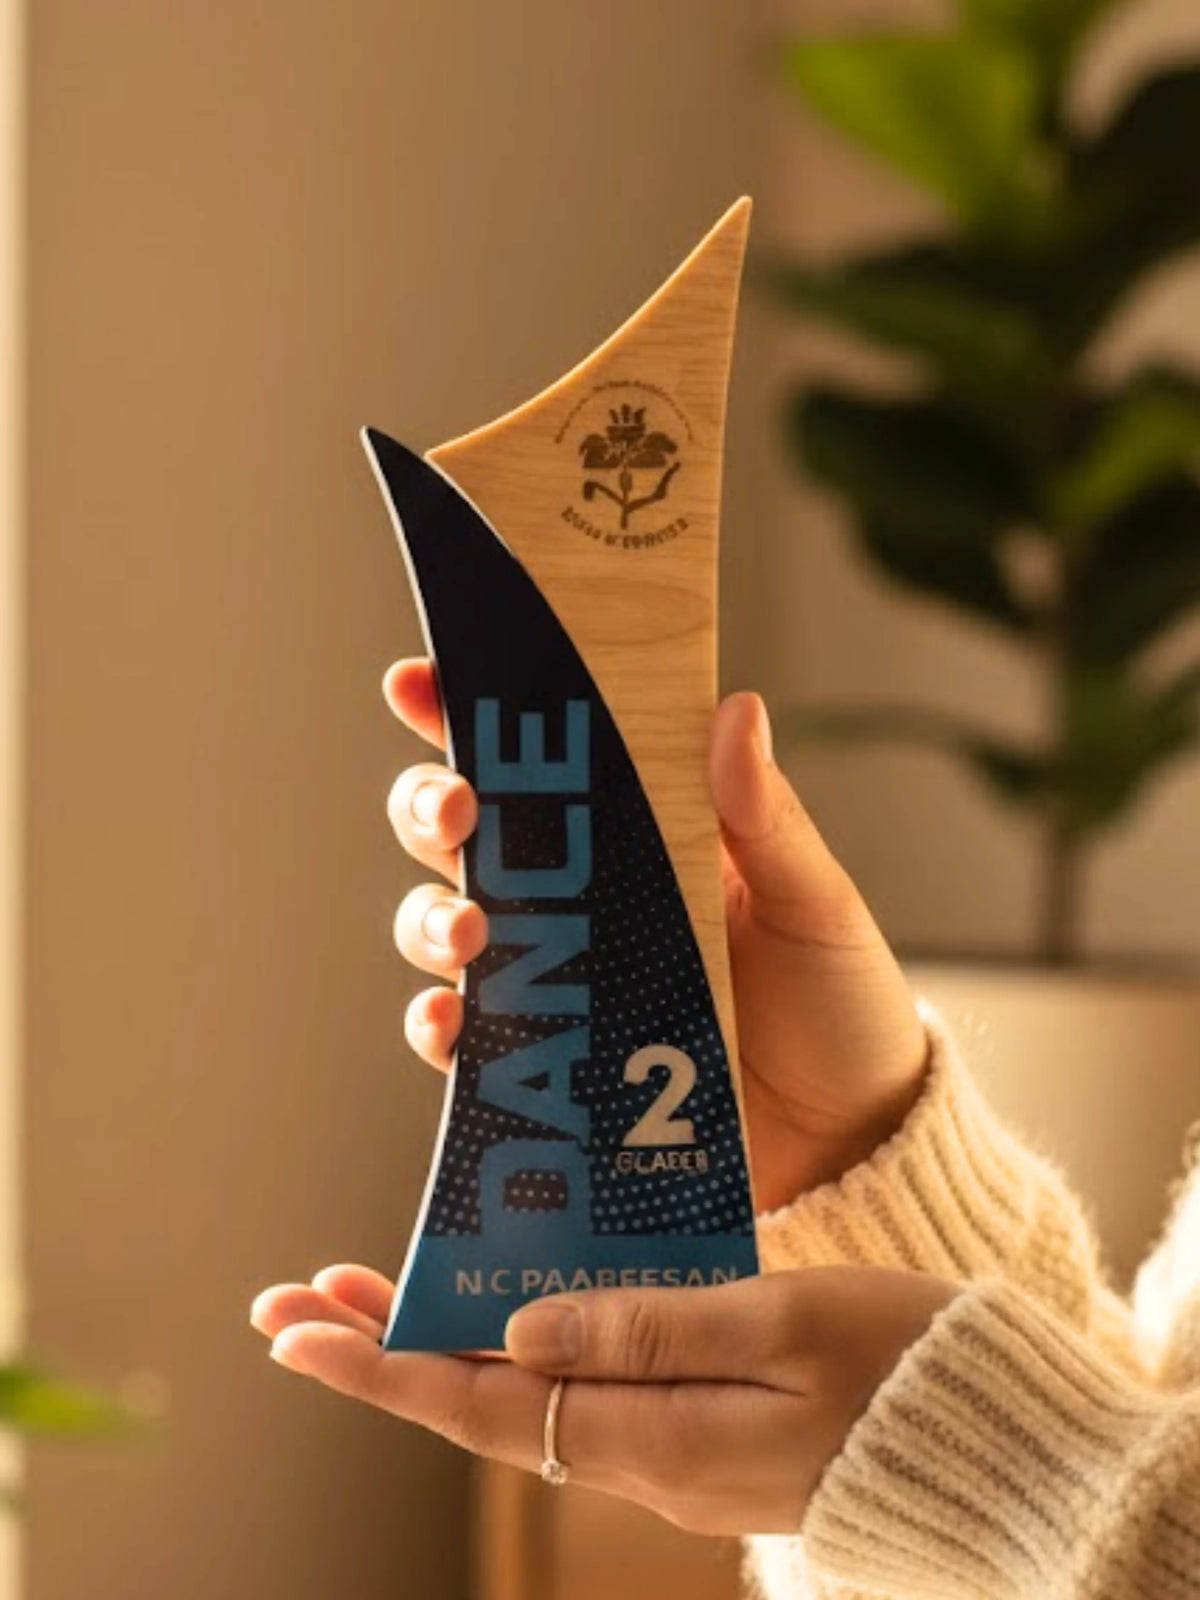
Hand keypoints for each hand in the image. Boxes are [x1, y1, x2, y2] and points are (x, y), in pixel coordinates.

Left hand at [251, 1261, 959, 1534]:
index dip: (382, 1368)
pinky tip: (509, 1309)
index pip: (481, 1407)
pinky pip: (586, 1390)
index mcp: (656, 1434)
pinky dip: (522, 1347)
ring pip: (526, 1397)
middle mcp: (647, 1454)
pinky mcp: (704, 1430)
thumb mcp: (787, 1327)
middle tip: (297, 1299)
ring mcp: (675, 1449)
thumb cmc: (907, 1372)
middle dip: (383, 1350)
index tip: (298, 1331)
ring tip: (372, 1293)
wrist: (998, 1449)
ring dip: (443, 1345)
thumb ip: (654, 1330)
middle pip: (483, 1405)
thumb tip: (522, 1335)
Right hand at [384, 659, 926, 1207]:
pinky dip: (439, 1025)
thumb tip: (735, 710)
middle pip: (471, 835)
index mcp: (647, 839)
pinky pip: (467, 1041)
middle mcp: (587, 905)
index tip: (422, 681)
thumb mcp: (815, 906)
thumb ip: (769, 820)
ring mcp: (562, 986)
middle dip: (431, 805)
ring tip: (468, 931)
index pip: (549, 762)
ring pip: (449, 926)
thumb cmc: (841, 1013)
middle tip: (453, 809)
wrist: (851, 1153)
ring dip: (430, 916)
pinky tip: (452, 1020)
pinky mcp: (551, 1069)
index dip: (474, 713)